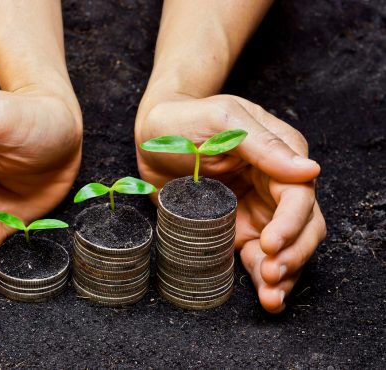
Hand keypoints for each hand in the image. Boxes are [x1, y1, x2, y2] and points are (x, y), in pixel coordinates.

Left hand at [136, 94, 325, 312]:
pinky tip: (265, 296)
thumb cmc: (186, 120)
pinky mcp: (234, 230)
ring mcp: (256, 212)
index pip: (299, 197)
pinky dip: (261, 278)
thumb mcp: (224, 121)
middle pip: (302, 228)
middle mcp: (273, 188)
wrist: (152, 136)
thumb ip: (264, 145)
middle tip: (271, 275)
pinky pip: (255, 258)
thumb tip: (310, 170)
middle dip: (293, 255)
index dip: (291, 224)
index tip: (269, 244)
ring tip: (271, 297)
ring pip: (286, 249)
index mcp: (279, 157)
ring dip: (285, 275)